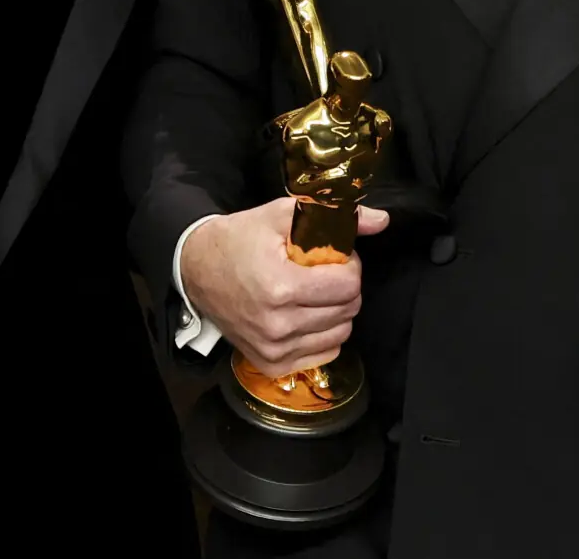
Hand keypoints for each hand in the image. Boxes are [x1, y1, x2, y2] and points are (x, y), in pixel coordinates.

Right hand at [179, 198, 388, 375]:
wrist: (197, 269)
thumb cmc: (240, 239)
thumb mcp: (281, 214)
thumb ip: (334, 216)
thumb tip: (381, 221)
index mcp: (281, 287)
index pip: (349, 284)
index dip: (349, 264)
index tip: (334, 255)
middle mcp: (278, 325)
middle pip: (349, 309)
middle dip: (345, 285)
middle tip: (323, 271)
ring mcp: (274, 349)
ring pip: (341, 333)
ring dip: (336, 310)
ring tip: (313, 291)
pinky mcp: (272, 364)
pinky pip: (325, 353)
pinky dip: (323, 333)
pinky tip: (305, 314)